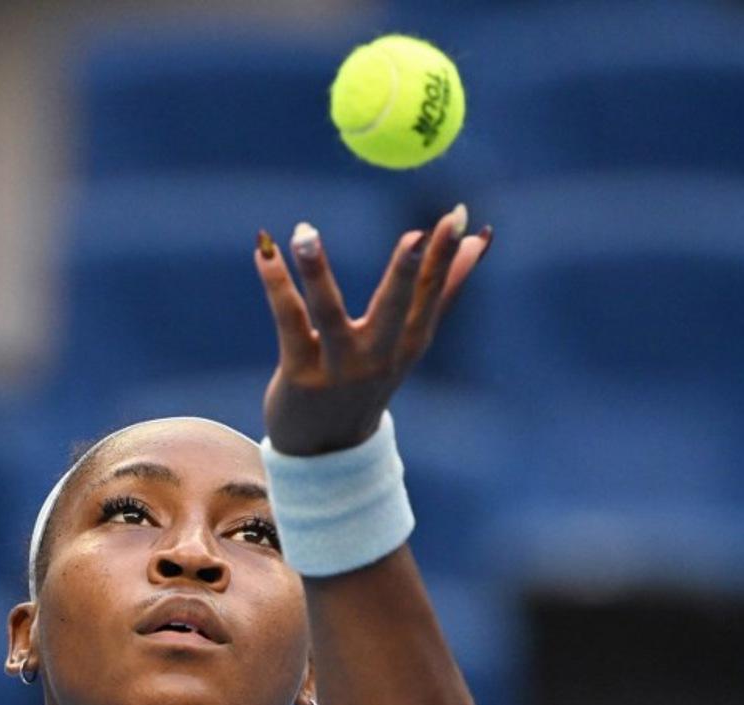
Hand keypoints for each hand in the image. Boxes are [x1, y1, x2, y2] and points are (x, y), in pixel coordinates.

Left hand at [254, 205, 492, 455]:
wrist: (326, 450)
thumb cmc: (368, 380)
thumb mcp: (408, 342)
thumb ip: (441, 291)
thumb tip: (479, 240)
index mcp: (411, 343)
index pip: (433, 293)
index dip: (446, 256)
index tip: (458, 215)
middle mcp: (380, 356)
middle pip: (396, 307)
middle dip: (407, 271)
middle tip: (416, 235)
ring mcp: (340, 368)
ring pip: (328, 312)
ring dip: (316, 271)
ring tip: (304, 233)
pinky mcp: (300, 374)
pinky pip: (288, 321)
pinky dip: (276, 284)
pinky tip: (264, 251)